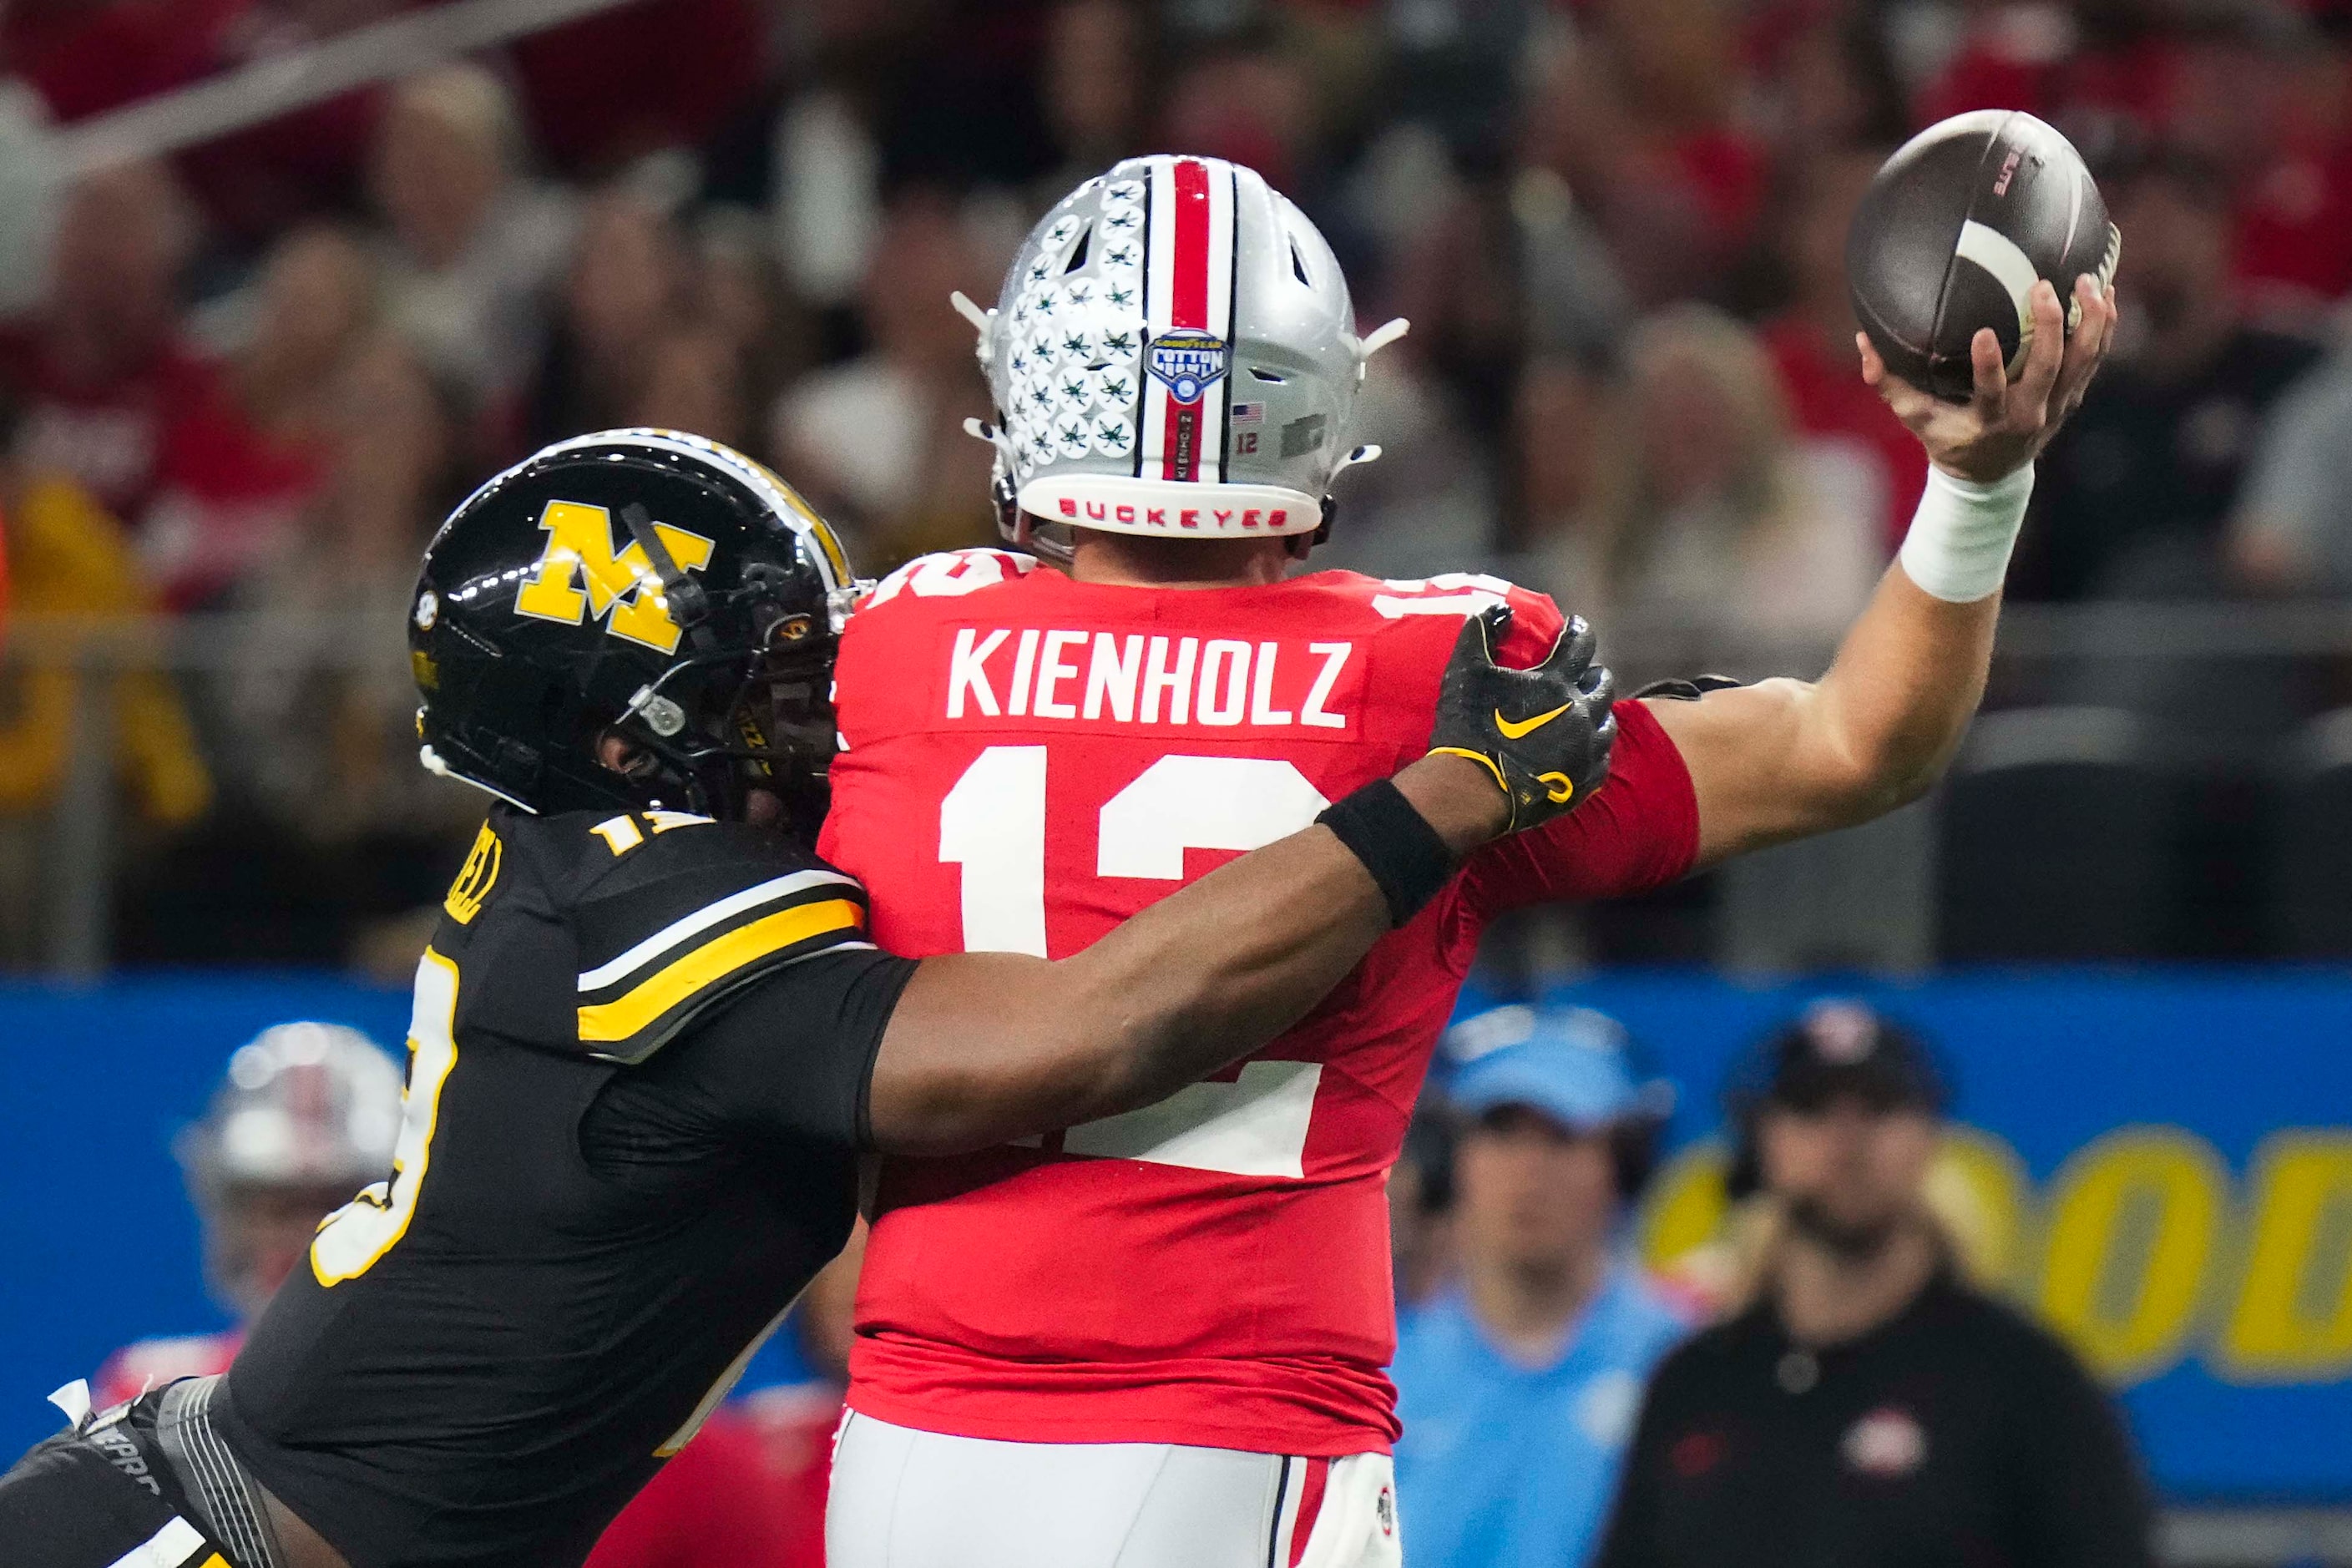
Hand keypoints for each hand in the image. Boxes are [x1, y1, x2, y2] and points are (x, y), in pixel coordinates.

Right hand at [1425, 605, 1615, 834]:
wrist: (1471, 792)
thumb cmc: (1466, 728)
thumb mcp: (1465, 672)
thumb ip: (1481, 632)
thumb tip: (1501, 608)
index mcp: (1555, 683)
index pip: (1580, 644)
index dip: (1578, 630)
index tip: (1575, 625)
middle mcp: (1579, 712)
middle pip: (1602, 682)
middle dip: (1593, 671)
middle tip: (1582, 671)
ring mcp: (1585, 749)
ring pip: (1607, 721)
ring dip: (1598, 709)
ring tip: (1585, 708)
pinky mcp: (1584, 781)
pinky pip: (1602, 759)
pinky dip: (1595, 746)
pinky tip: (1584, 746)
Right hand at [1860, 273, 2117, 484]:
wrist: (1992, 477)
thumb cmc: (1946, 438)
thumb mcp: (1914, 417)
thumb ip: (1887, 383)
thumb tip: (1862, 339)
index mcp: (1989, 421)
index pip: (1991, 392)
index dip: (1990, 365)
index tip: (1985, 332)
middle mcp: (2029, 414)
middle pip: (2047, 368)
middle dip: (2049, 327)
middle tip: (2042, 287)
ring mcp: (2057, 406)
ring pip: (2083, 360)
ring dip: (2090, 320)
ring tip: (2088, 281)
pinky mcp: (2074, 396)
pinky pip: (2096, 358)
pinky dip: (2104, 326)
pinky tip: (2105, 293)